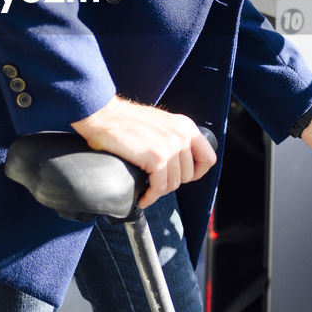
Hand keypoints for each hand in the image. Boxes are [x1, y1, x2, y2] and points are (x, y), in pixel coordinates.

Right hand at [72, 96, 216, 208]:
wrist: (103, 115)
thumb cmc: (124, 120)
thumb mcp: (160, 123)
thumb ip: (173, 138)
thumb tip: (178, 162)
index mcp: (186, 126)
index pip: (208, 159)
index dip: (196, 173)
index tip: (181, 177)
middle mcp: (182, 135)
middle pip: (188, 176)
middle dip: (170, 183)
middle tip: (155, 182)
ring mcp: (170, 147)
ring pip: (173, 184)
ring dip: (158, 191)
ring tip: (147, 189)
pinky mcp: (156, 158)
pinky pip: (159, 188)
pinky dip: (150, 197)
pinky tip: (142, 197)